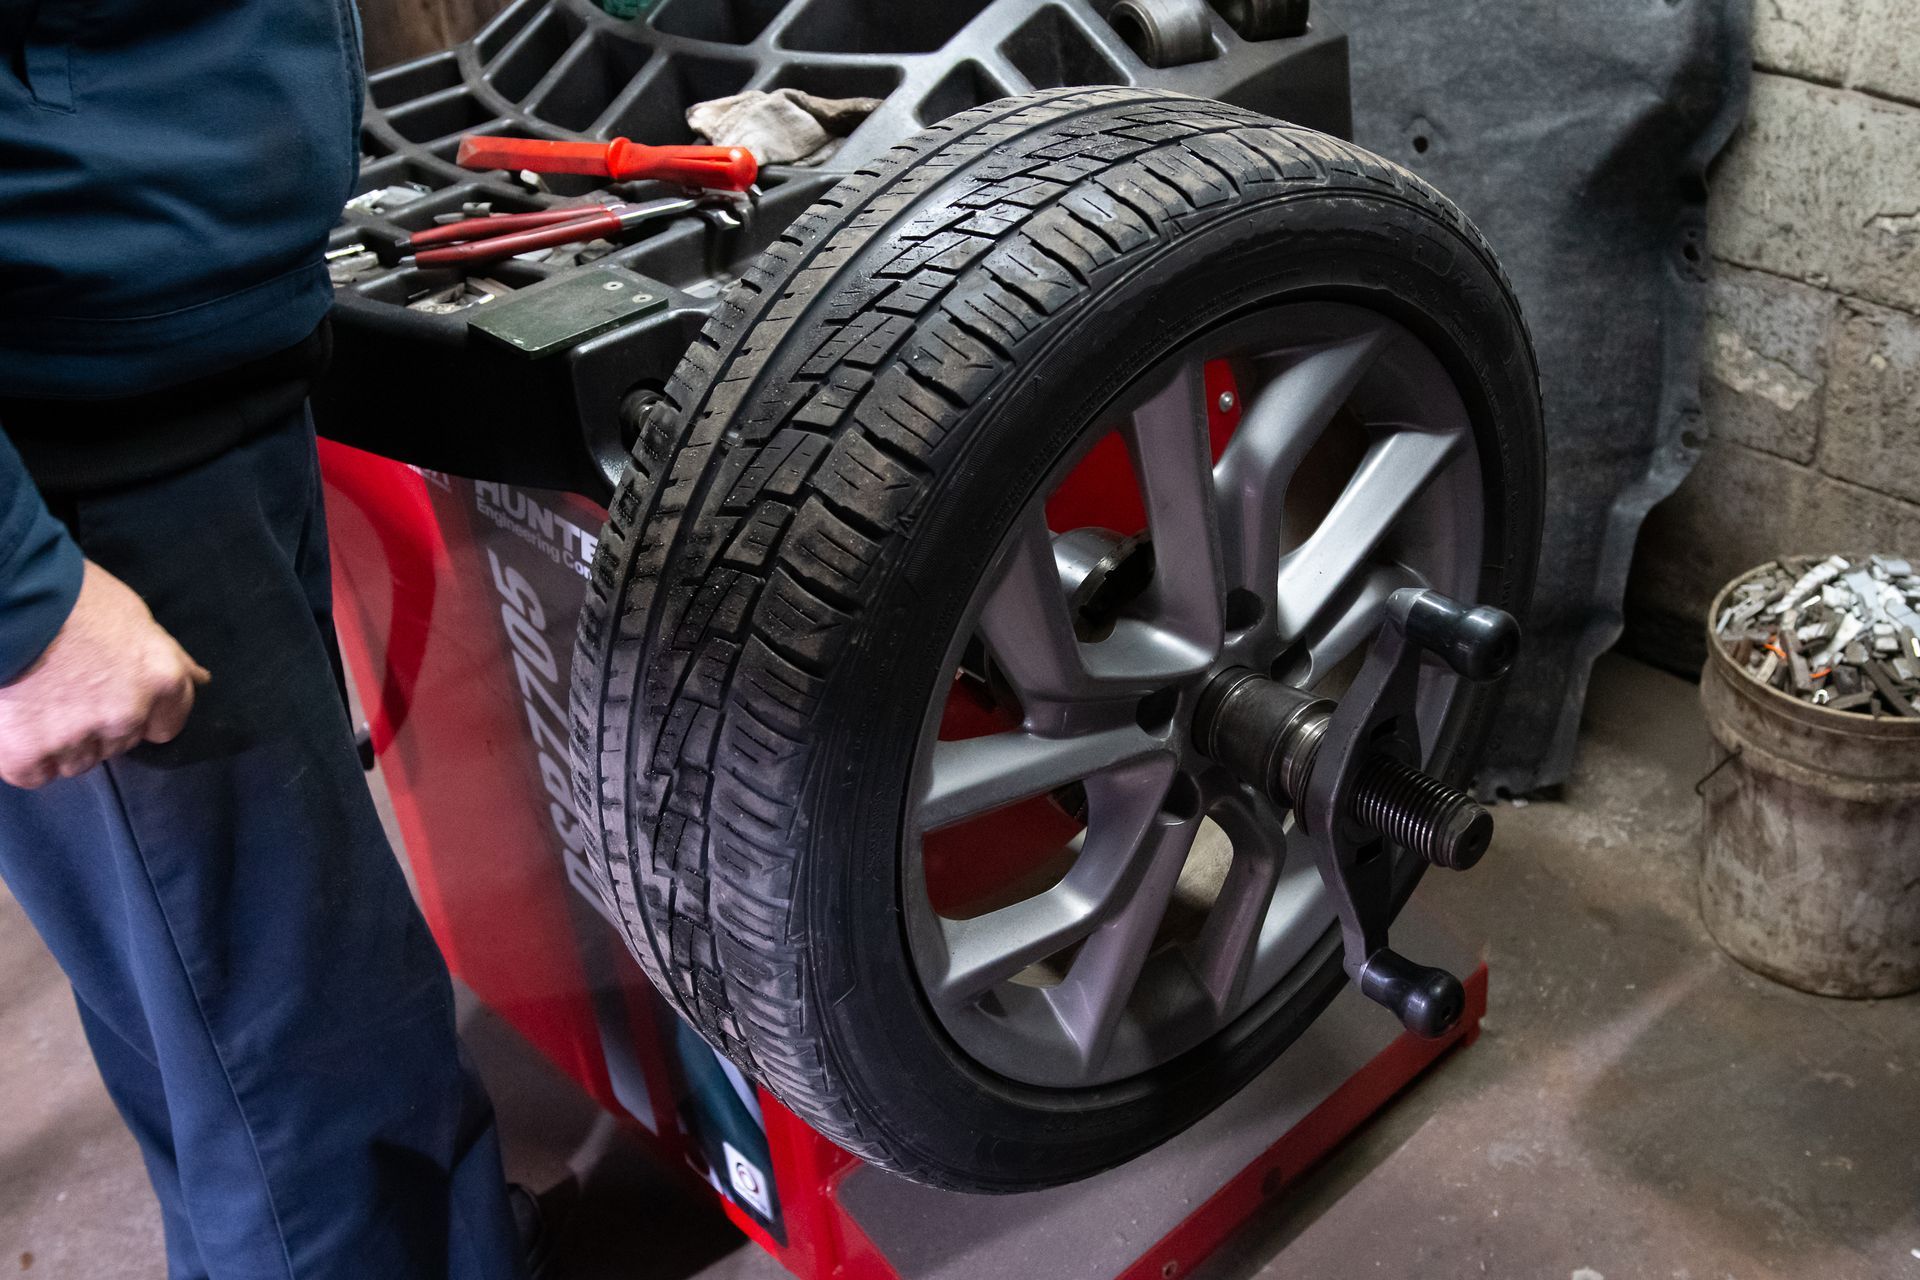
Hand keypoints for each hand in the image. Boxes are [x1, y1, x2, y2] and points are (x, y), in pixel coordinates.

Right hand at [0, 561, 209, 787]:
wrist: (6, 600)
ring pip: (79, 761)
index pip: (169, 722)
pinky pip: (36, 773)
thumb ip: (165, 656)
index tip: (115, 700)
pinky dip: (26, 757)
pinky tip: (16, 724)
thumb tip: (199, 679)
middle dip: (98, 725)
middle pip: (120, 742)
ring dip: (63, 744)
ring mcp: (79, 739)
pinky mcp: (29, 756)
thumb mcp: (132, 616)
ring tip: (37, 703)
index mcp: (160, 678)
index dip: (143, 713)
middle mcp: (127, 715)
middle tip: (65, 691)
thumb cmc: (70, 595)